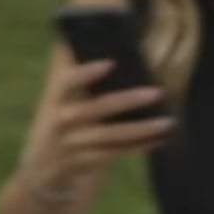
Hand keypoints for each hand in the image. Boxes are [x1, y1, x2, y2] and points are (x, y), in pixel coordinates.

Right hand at [21, 49, 170, 195]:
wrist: (44, 166)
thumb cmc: (65, 119)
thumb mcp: (64, 98)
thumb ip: (82, 77)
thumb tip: (120, 47)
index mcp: (57, 97)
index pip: (68, 82)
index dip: (87, 73)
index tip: (111, 63)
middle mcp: (62, 120)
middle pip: (97, 109)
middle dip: (130, 100)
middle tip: (159, 92)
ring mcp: (73, 143)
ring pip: (111, 135)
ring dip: (142, 128)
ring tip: (168, 122)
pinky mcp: (85, 162)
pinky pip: (116, 153)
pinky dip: (139, 146)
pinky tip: (160, 139)